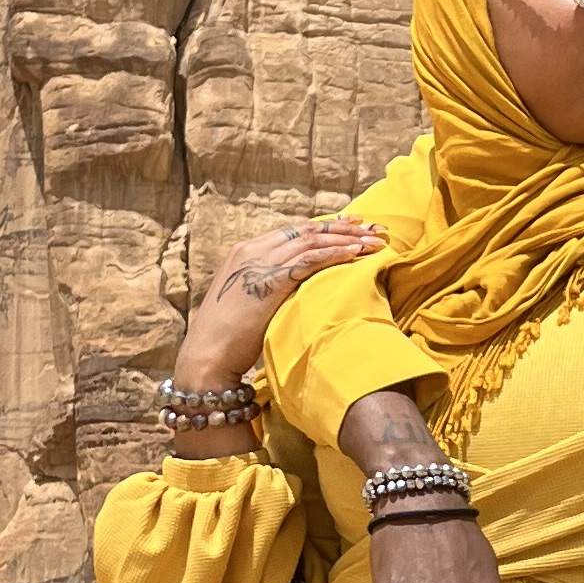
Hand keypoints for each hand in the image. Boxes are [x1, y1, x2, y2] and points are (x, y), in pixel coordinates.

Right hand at [171, 218, 384, 394]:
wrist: (208, 356)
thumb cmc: (228, 339)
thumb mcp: (249, 302)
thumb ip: (270, 286)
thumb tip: (299, 287)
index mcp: (246, 251)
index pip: (293, 231)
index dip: (327, 227)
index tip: (354, 226)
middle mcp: (252, 250)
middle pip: (306, 230)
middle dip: (344, 227)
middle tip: (375, 227)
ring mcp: (259, 262)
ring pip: (311, 241)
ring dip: (346, 239)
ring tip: (374, 240)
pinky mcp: (269, 280)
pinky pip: (308, 260)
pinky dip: (334, 254)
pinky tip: (355, 255)